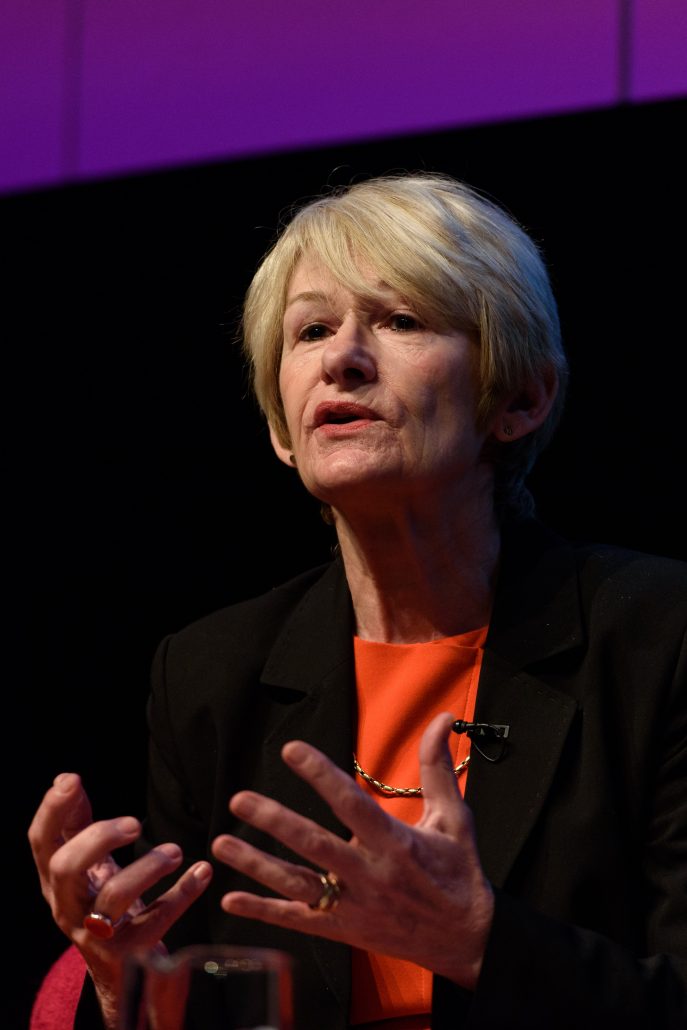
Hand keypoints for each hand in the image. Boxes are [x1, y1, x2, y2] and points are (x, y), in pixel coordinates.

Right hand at [28, 772, 211, 1027]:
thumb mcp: (87, 867)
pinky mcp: (130, 952)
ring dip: (147, 867)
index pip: (41, 843)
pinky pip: (157, 921)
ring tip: (175, 851)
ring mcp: (97, 934)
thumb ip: (78, 826)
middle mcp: (68, 908)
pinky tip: (201, 873)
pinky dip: (181, 894)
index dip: (52, 811)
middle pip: (66, 869)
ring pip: (113, 897)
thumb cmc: (102, 905)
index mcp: (56, 883)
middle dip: (98, 838)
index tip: (72, 780)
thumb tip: (67, 780)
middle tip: (135, 823)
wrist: (121, 974)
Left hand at [211, 712, 493, 988]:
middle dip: (274, 821)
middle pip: (314, 845)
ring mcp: (354, 907)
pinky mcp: (344, 931)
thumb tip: (442, 719)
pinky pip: (298, 921)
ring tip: (220, 844)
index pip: (350, 804)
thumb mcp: (453, 817)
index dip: (320, 775)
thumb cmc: (458, 871)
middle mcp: (371, 876)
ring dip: (256, 865)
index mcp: (396, 844)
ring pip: (298, 884)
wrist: (467, 939)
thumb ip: (437, 767)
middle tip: (239, 799)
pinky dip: (263, 912)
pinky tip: (231, 901)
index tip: (292, 750)